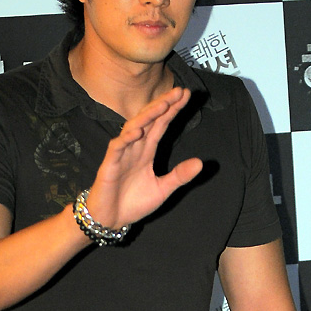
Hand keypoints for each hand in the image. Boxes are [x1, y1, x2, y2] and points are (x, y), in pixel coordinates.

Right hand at [86, 86, 202, 228]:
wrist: (111, 219)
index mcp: (147, 152)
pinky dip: (126, 139)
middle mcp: (135, 148)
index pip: (161, 125)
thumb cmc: (133, 203)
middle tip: (179, 91)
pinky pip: (117, 148)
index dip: (172, 110)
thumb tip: (200, 163)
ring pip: (133, 128)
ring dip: (147, 116)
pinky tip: (138, 132)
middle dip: (163, 105)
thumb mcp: (162, 190)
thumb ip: (179, 176)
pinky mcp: (109, 165)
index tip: (186, 95)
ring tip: (162, 104)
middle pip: (149, 120)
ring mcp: (121, 155)